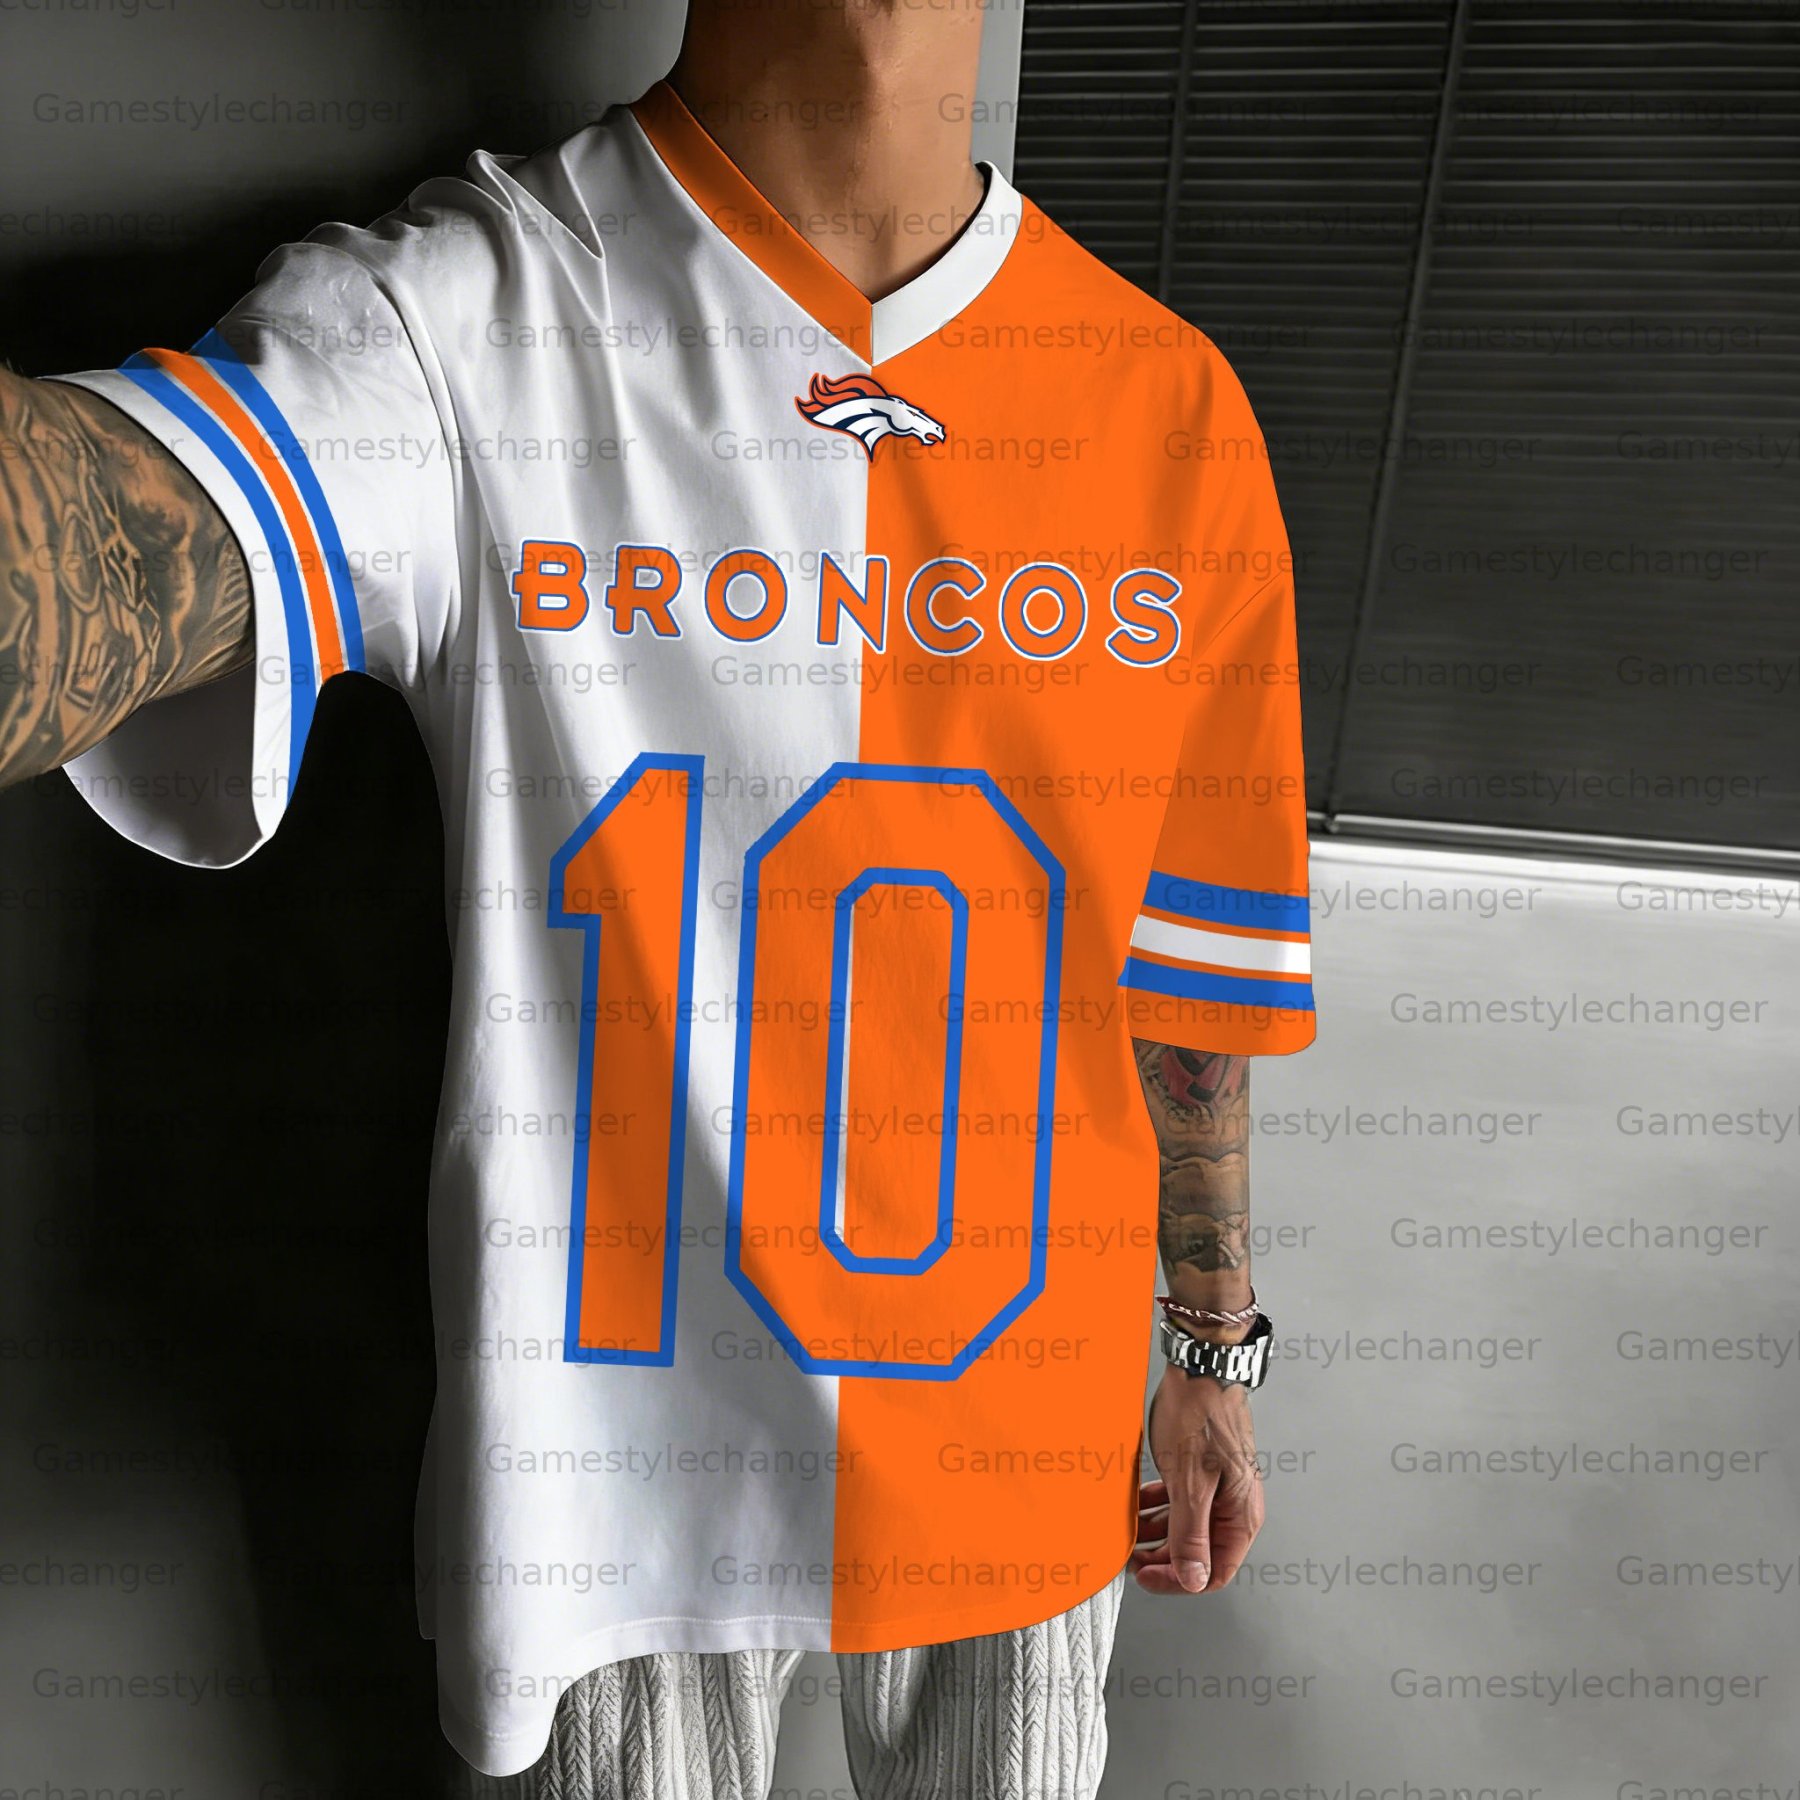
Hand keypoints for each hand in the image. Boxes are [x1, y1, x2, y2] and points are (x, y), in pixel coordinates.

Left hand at [1131, 1360, 1264, 1594]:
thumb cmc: (1202, 1415)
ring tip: (1127, 1529)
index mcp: (1241, 1517)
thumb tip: (1194, 1580)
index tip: (1144, 1576)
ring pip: (1186, 1526)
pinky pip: (1181, 1501)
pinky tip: (1137, 1502)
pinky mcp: (1204, 1470)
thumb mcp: (1190, 1482)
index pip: (1213, 1573)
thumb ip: (1190, 1534)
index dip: (1177, 1581)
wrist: (1202, 1365)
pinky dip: (1159, 1506)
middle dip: (1162, 1558)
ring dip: (1156, 1532)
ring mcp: (1219, 1488)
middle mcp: (1235, 1507)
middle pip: (1198, 1553)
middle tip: (1129, 1555)